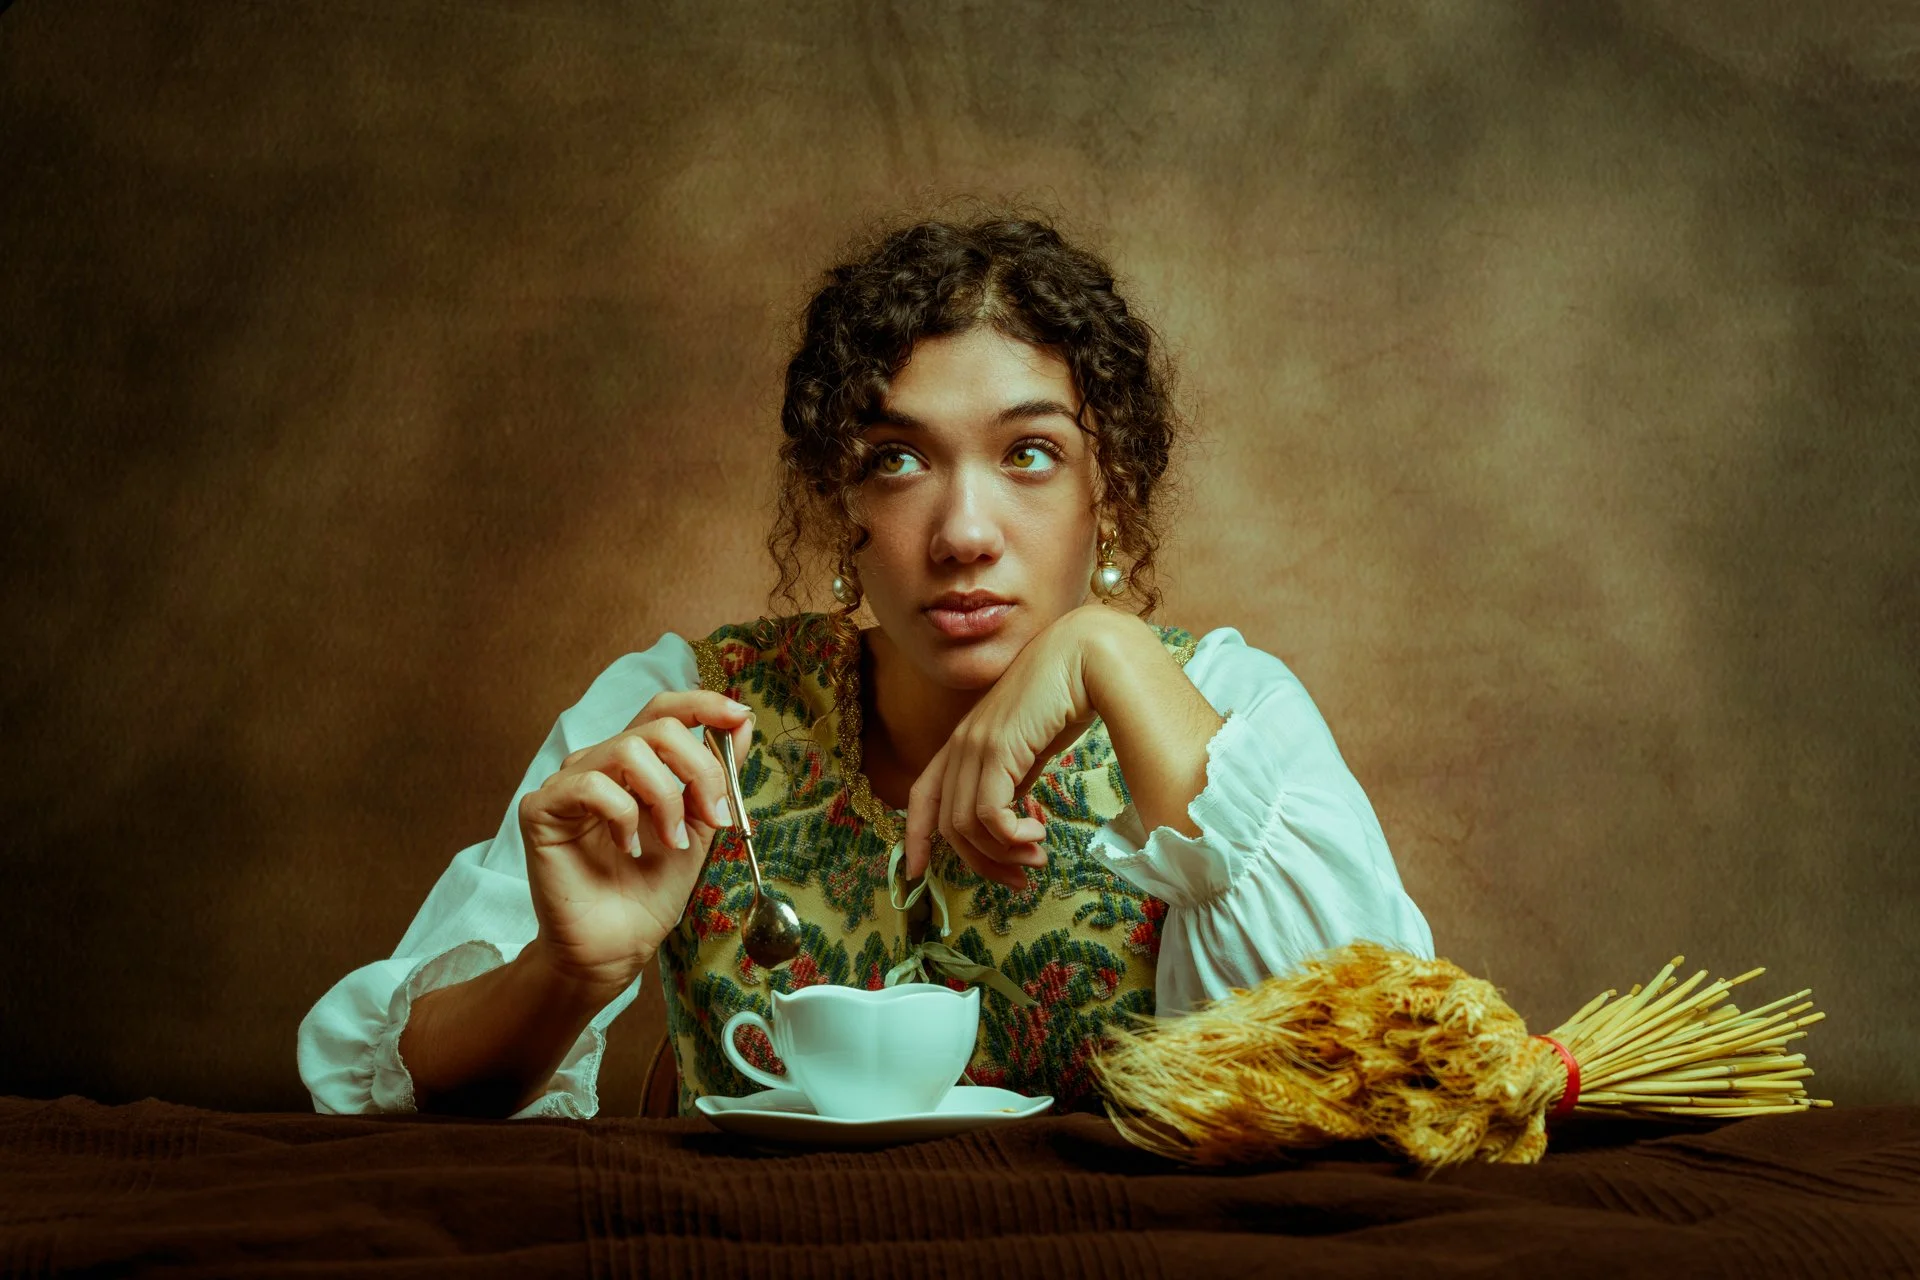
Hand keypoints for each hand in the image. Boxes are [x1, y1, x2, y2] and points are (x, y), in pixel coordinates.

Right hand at [517, 690, 752, 993]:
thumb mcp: (699, 827)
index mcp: (636, 764)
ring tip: (671, 843)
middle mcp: (601, 763)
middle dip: (699, 769)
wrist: (617, 946)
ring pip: (629, 750)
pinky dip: (623, 816)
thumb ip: (716, 777)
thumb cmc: (650, 891)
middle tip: (713, 818)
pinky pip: (591, 785)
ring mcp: (568, 782)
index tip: (738, 717)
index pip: (664, 709)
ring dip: (665, 799)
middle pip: (658, 727)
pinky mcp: (541, 808)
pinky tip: (627, 848)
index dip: (703, 704)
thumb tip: (741, 723)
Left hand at [903, 607, 1111, 889]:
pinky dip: (1010, 836)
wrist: (1084, 656)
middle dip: (981, 861)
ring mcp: (975, 744)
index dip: (914, 837)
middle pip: (948, 824)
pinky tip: (1037, 835)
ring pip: (966, 825)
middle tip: (1018, 879)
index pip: (922, 795)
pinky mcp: (997, 747)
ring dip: (1003, 853)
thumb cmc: (1066, 696)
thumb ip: (1015, 776)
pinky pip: (989, 813)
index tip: (918, 872)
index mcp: (963, 742)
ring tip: (1037, 857)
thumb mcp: (1031, 746)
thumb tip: (1014, 817)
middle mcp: (960, 744)